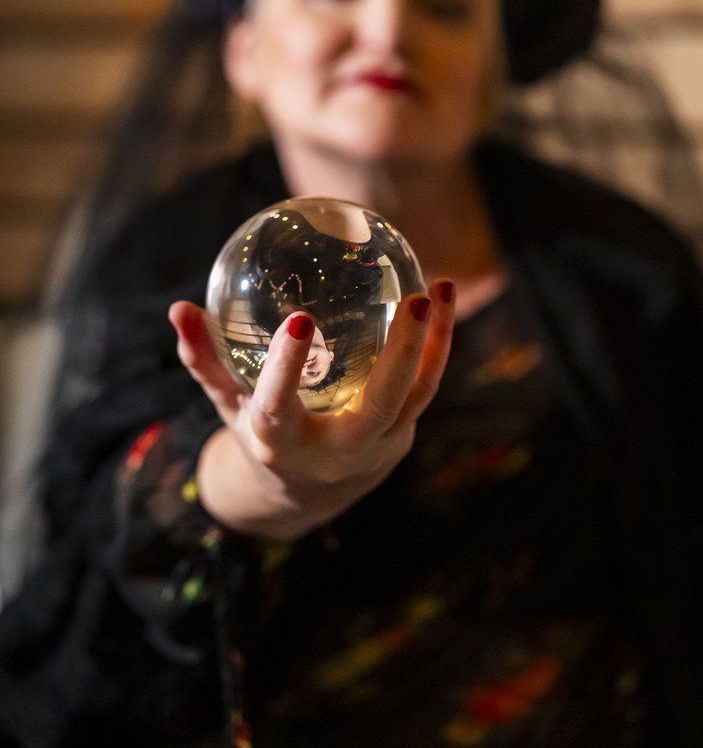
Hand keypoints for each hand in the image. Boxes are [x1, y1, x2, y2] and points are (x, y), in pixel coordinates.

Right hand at [168, 280, 453, 539]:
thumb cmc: (261, 431)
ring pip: (416, 395)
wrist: (307, 493)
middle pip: (377, 407)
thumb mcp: (228, 402)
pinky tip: (445, 301)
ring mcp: (377, 445)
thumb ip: (204, 358)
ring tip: (441, 288)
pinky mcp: (401, 434)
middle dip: (400, 356)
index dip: (288, 367)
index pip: (283, 406)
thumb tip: (178, 307)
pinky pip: (427, 387)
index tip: (300, 318)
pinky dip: (439, 346)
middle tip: (414, 300)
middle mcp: (337, 449)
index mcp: (285, 442)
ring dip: (435, 342)